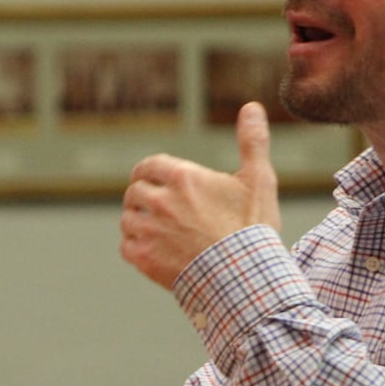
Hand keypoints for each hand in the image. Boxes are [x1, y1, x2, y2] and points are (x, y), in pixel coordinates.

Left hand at [120, 101, 280, 288]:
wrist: (245, 279)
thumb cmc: (253, 229)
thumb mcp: (259, 180)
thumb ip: (252, 141)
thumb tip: (251, 106)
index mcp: (183, 177)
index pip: (149, 166)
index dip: (150, 172)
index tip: (153, 179)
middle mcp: (160, 200)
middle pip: (135, 191)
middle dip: (144, 196)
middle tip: (156, 206)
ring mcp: (149, 230)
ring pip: (127, 218)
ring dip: (137, 221)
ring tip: (154, 228)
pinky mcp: (144, 258)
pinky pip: (126, 246)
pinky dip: (134, 246)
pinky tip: (151, 250)